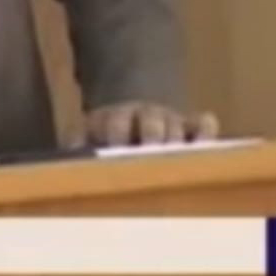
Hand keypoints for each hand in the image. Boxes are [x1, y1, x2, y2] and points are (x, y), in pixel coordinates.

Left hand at [76, 103, 219, 146]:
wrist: (130, 114)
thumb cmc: (106, 137)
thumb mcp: (86, 135)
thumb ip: (76, 142)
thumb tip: (68, 154)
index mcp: (115, 118)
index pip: (116, 123)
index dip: (116, 136)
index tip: (116, 152)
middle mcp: (144, 115)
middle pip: (151, 122)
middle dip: (152, 138)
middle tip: (153, 156)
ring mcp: (169, 119)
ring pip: (176, 126)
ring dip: (177, 142)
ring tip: (179, 161)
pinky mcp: (191, 126)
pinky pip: (203, 124)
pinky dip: (206, 131)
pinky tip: (207, 145)